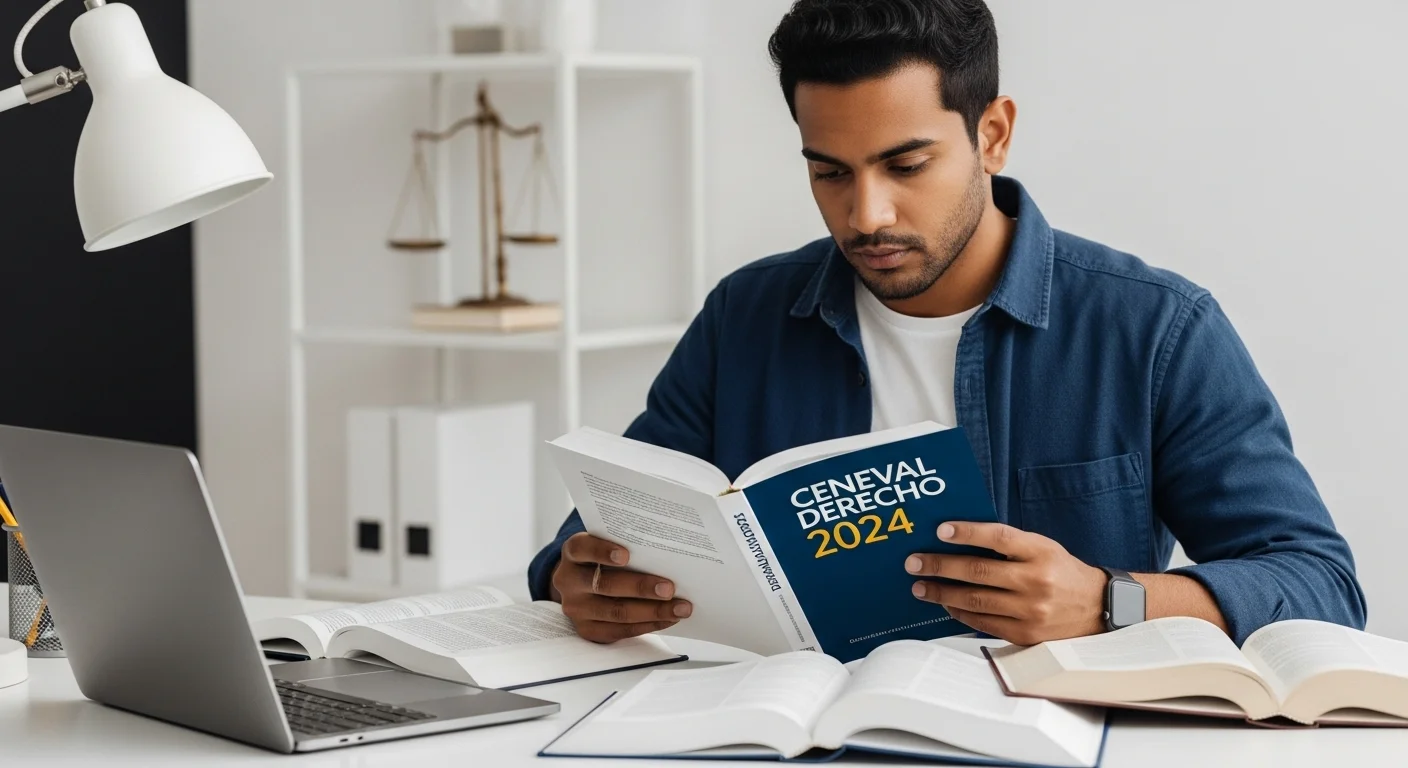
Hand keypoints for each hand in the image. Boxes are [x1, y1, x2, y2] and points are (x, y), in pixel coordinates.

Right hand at [551, 532, 692, 643]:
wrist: (580, 584)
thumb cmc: (603, 558)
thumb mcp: (606, 544)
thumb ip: (626, 544)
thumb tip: (668, 552)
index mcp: (573, 552)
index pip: (582, 548)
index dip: (602, 551)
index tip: (626, 554)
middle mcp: (569, 580)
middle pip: (605, 584)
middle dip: (641, 587)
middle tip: (670, 588)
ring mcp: (576, 608)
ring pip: (616, 611)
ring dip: (653, 611)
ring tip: (680, 608)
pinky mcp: (587, 629)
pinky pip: (620, 630)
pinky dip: (648, 625)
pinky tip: (668, 619)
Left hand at [905, 522, 1107, 645]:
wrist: (1098, 608)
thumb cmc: (1062, 572)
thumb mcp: (1043, 547)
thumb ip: (1008, 544)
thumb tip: (958, 539)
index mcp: (1042, 552)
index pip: (999, 537)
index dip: (968, 532)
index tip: (940, 530)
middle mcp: (1037, 581)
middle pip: (979, 572)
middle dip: (940, 566)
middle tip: (914, 562)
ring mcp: (1031, 611)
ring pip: (976, 600)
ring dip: (942, 592)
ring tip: (920, 586)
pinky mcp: (1026, 634)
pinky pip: (983, 623)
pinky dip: (960, 612)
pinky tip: (944, 603)